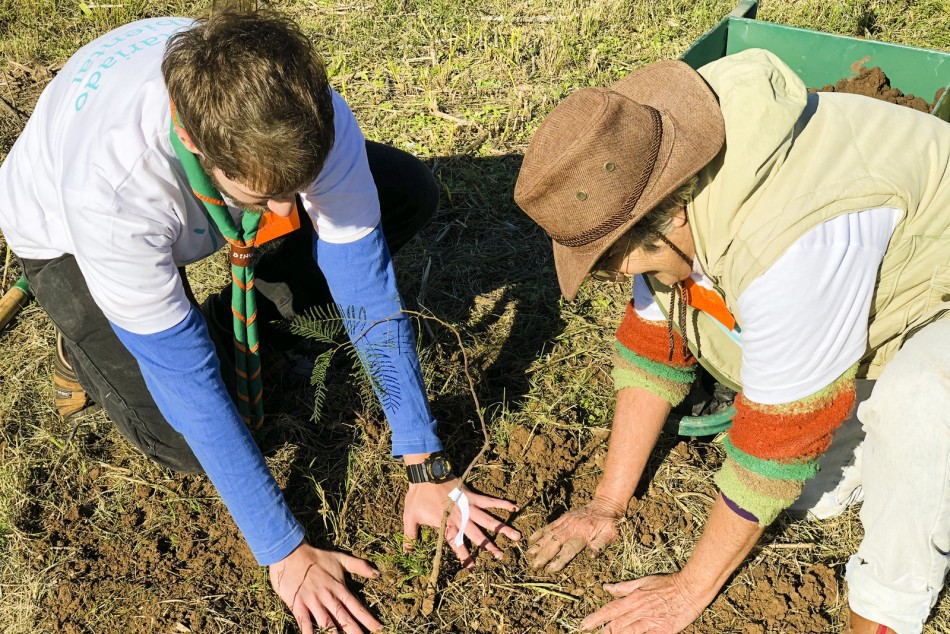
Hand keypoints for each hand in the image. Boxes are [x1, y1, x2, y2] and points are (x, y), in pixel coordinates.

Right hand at [269, 540, 381, 633]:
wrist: (290, 553)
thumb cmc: (316, 557)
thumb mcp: (340, 558)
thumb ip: (359, 566)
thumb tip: (377, 573)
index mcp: (339, 588)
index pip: (357, 607)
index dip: (368, 619)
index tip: (379, 629)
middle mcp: (328, 598)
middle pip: (344, 619)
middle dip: (355, 631)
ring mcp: (313, 602)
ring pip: (327, 624)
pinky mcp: (298, 605)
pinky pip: (304, 623)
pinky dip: (309, 633)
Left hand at [403, 477, 520, 567]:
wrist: (425, 473)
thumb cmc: (417, 495)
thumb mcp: (409, 517)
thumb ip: (409, 536)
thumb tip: (406, 551)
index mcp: (447, 525)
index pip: (457, 545)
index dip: (465, 557)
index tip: (472, 568)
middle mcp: (461, 518)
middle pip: (477, 535)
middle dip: (490, 546)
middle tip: (501, 556)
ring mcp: (469, 506)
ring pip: (488, 520)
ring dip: (502, 528)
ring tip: (517, 536)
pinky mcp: (472, 495)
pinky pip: (490, 500)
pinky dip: (502, 503)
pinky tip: (514, 507)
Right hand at [527, 498, 621, 571]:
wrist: (605, 503)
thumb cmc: (610, 523)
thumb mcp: (611, 534)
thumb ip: (600, 544)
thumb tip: (592, 556)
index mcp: (584, 534)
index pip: (569, 549)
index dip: (560, 559)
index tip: (550, 569)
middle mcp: (572, 527)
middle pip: (555, 542)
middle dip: (544, 554)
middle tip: (534, 566)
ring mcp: (566, 521)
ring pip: (549, 534)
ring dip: (539, 544)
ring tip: (529, 554)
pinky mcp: (563, 518)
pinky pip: (549, 526)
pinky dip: (539, 533)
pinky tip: (531, 540)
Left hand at [580, 572, 708, 632]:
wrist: (691, 588)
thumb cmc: (668, 583)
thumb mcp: (643, 581)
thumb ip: (624, 587)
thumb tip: (606, 587)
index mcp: (634, 598)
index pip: (610, 610)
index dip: (596, 618)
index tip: (584, 625)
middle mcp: (639, 610)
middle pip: (616, 624)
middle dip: (603, 632)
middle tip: (589, 633)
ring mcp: (651, 622)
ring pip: (628, 633)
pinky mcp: (663, 631)